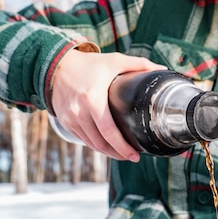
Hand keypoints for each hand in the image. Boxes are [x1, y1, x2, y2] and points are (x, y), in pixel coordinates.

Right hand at [51, 51, 165, 161]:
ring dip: (108, 152)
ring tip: (122, 154)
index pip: (109, 132)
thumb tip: (162, 70)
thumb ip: (139, 64)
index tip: (135, 155)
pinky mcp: (66, 122)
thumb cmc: (88, 64)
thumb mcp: (114, 61)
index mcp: (93, 99)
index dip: (123, 147)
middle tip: (132, 157)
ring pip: (92, 144)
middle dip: (118, 154)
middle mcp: (79, 112)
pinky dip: (97, 146)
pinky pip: (84, 140)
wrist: (56, 65)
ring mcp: (70, 119)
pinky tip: (108, 147)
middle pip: (101, 143)